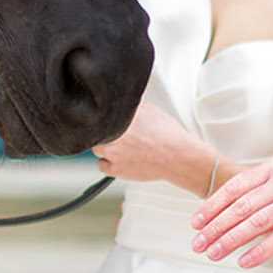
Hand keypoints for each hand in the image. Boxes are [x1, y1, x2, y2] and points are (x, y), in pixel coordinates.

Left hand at [94, 96, 212, 191]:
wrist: (176, 156)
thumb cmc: (166, 134)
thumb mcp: (148, 109)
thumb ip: (129, 106)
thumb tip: (120, 102)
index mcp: (117, 119)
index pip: (97, 115)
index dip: (101, 118)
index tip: (106, 120)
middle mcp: (111, 135)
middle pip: (95, 132)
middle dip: (104, 132)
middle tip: (118, 134)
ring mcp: (111, 153)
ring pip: (97, 150)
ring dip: (106, 148)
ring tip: (122, 147)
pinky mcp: (115, 170)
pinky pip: (102, 166)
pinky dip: (109, 163)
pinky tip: (121, 159)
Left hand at [191, 151, 272, 268]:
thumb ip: (270, 180)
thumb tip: (241, 197)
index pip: (236, 187)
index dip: (213, 206)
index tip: (196, 222)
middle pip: (241, 207)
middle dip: (215, 227)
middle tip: (197, 243)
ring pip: (257, 223)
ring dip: (231, 240)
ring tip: (213, 254)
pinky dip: (260, 251)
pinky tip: (244, 261)